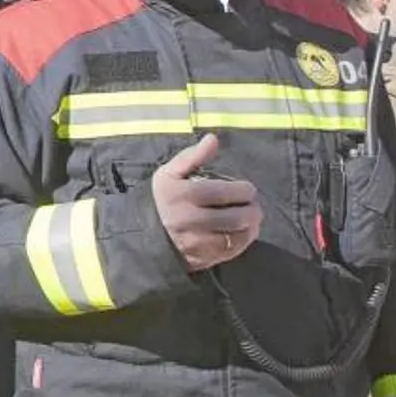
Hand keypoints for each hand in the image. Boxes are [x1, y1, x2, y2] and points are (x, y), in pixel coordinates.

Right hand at [151, 134, 260, 271]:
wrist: (143, 234)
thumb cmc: (162, 199)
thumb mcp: (169, 173)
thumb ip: (193, 156)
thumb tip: (213, 139)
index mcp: (181, 195)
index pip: (224, 192)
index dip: (243, 190)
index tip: (247, 189)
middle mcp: (188, 220)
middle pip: (236, 216)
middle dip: (252, 208)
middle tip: (252, 204)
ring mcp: (196, 242)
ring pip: (237, 235)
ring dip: (252, 225)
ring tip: (251, 217)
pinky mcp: (202, 258)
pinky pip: (233, 250)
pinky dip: (245, 240)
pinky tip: (244, 231)